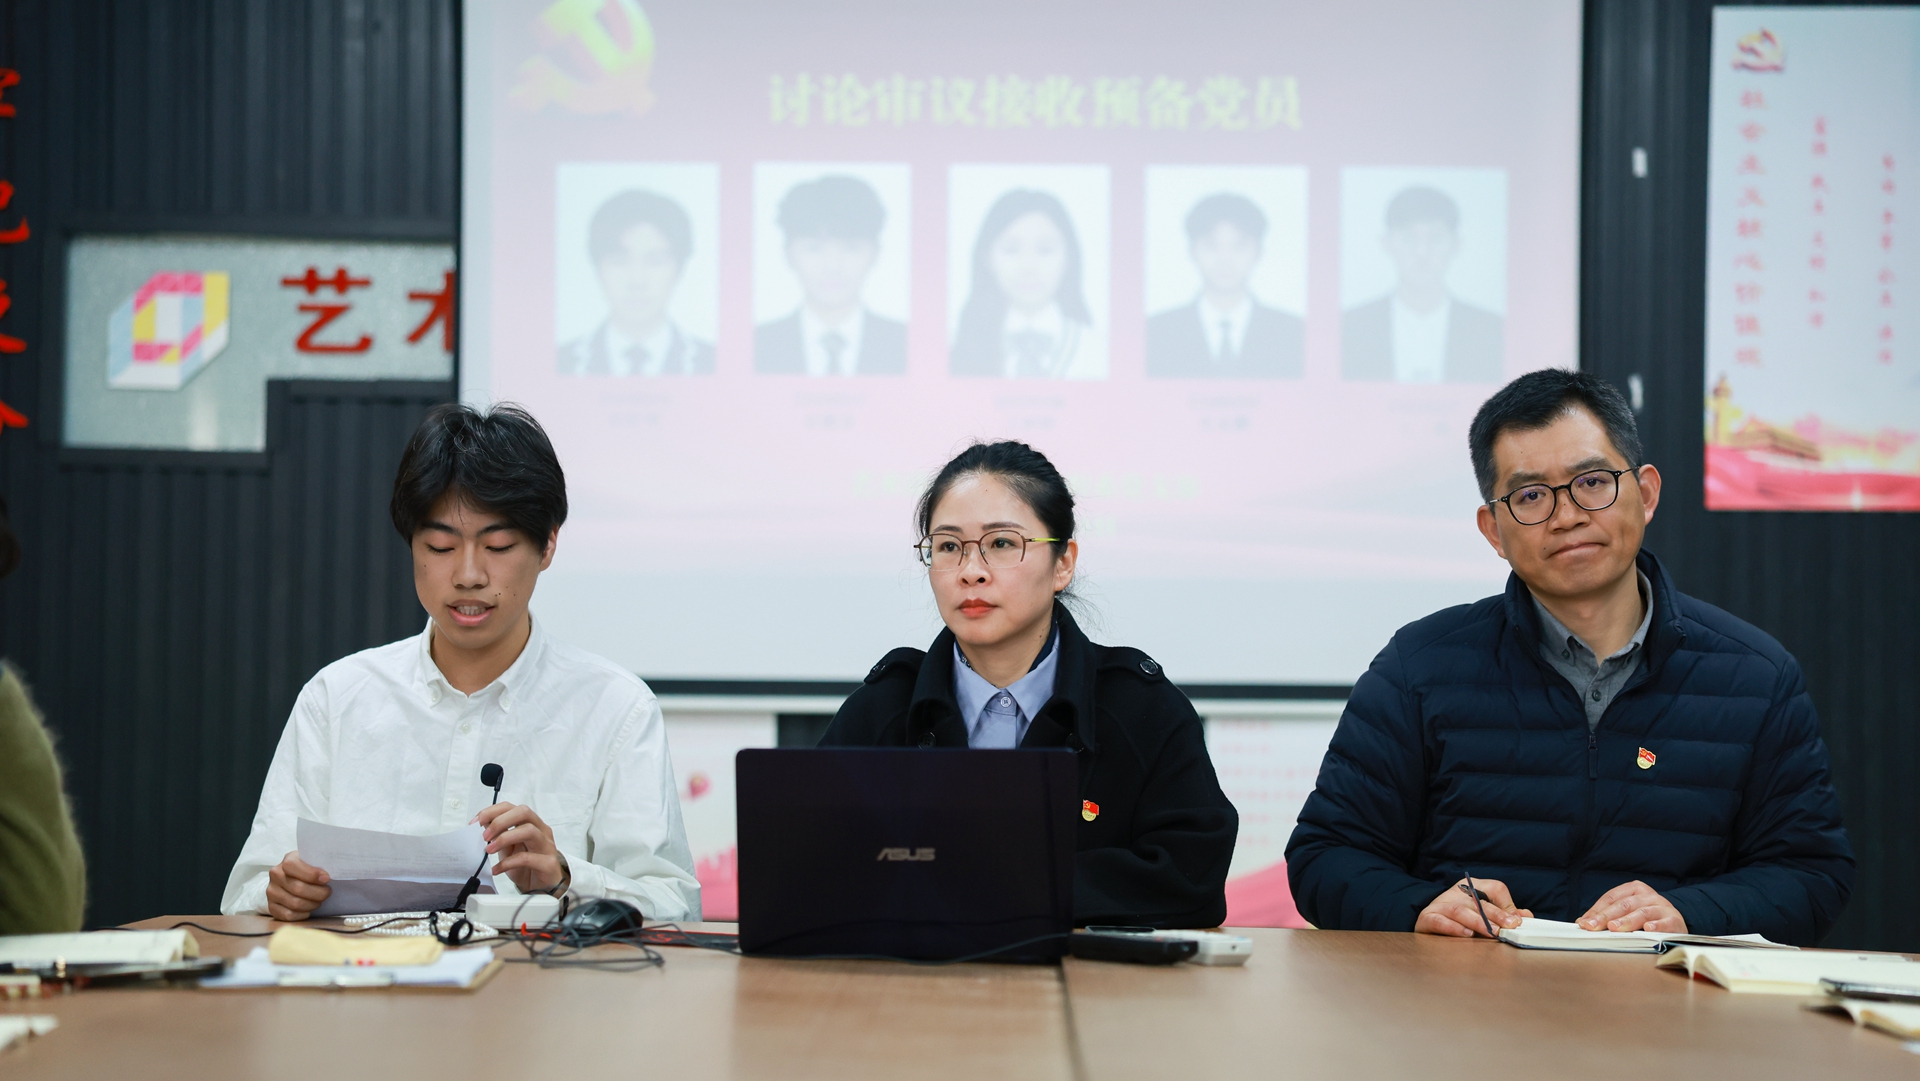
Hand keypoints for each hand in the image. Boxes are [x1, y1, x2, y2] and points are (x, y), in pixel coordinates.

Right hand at [266, 851, 330, 921]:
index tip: (327, 879)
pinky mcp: (271, 907)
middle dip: (318, 893)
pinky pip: (288, 915)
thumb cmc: (308, 870)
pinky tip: (309, 910)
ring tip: (319, 901)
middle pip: (298, 888)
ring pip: (295, 903)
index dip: (312, 874)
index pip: (293, 866)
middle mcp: (276, 875)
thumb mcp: (313, 862)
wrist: (290, 880)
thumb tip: (336, 871)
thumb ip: (321, 864)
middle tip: (327, 893)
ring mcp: (271, 891)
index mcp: (287, 860)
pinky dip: (303, 914)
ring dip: (312, 904)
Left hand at [475, 802, 567, 894]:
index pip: (511, 807)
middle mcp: (541, 830)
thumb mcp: (509, 848)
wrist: (544, 888)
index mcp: (530, 823)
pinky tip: (497, 869)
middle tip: (484, 836)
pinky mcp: (548, 863)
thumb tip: (480, 825)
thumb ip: (499, 835)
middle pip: (523, 813)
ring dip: (505, 838)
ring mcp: (546, 846)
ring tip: (489, 850)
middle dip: (500, 821)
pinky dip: (508, 863)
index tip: (475, 823)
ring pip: (529, 831)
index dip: (492, 812)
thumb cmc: (527, 866)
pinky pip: (528, 858)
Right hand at [1415, 878, 1532, 937]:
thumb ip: (1504, 914)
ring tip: (1491, 932)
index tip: (1517, 921)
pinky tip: (1466, 934)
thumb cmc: (1460, 917)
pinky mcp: (1427, 917)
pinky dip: (1452, 927)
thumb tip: (1526, 917)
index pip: (1494, 888)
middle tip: (1509, 927)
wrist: (1427, 920)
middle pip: (1478, 901)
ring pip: (1459, 910)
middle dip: (1496, 914)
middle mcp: (1456, 893)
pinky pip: (1439, 921)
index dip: (1506, 904)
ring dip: (1477, 922)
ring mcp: (1440, 904)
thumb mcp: (1483, 912)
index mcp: (1472, 887)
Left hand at [1577, 880, 1686, 932]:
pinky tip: (1648, 929)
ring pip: (1642, 912)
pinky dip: (1657, 926)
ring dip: (1627, 921)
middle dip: (1606, 916)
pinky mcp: (1675, 920)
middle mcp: (1648, 895)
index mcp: (1634, 889)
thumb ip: (1607, 915)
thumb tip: (1582, 922)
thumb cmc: (1647, 917)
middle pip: (1624, 905)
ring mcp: (1662, 906)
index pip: (1611, 898)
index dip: (1596, 910)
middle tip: (1594, 926)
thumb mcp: (1627, 912)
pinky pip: (1665, 922)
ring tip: (1614, 928)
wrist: (1676, 922)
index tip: (1584, 923)